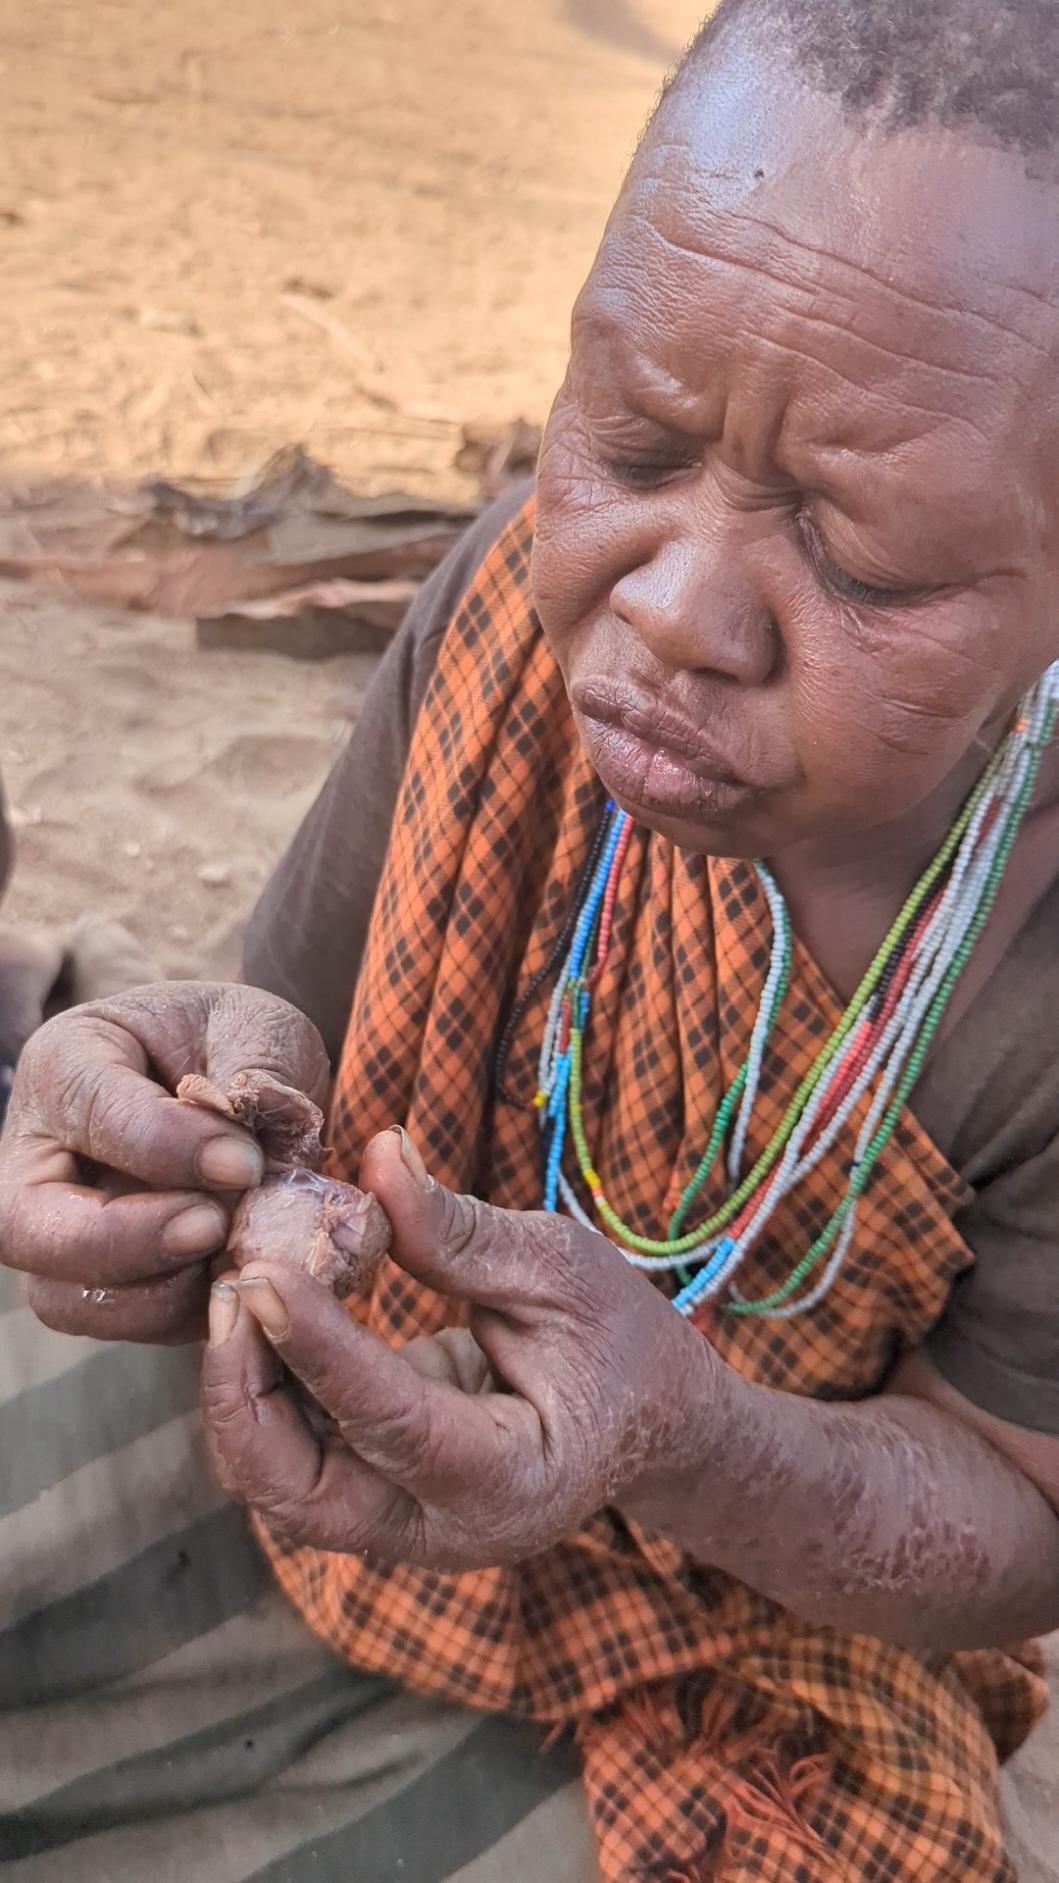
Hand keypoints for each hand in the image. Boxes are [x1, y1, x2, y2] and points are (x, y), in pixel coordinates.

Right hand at [0, 982, 328, 1343]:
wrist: (239, 1077)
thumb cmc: (234, 1040)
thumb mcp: (255, 1025)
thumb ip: (253, 1071)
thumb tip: (245, 1158)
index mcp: (65, 1063)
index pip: (90, 1112)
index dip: (167, 1147)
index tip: (245, 1163)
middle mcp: (35, 1154)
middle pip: (25, 1224)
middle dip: (124, 1240)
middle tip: (213, 1228)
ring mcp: (57, 1229)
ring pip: (65, 1296)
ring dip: (159, 1292)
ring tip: (237, 1254)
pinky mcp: (101, 1284)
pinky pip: (125, 1326)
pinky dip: (188, 1315)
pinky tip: (243, 1278)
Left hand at [201, 1128, 714, 1568]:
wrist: (652, 1420)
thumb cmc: (619, 1340)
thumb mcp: (561, 1270)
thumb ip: (460, 1233)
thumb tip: (379, 1154)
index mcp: (512, 1480)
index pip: (393, 1423)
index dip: (319, 1349)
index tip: (261, 1275)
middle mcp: (444, 1528)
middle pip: (303, 1496)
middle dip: (246, 1397)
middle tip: (232, 1287)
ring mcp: (402, 1525)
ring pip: (278, 1483)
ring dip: (242, 1389)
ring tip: (239, 1286)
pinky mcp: (374, 1497)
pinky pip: (291, 1455)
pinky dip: (263, 1387)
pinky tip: (261, 1309)